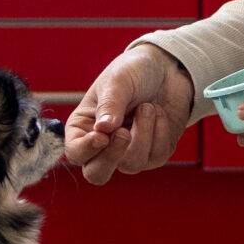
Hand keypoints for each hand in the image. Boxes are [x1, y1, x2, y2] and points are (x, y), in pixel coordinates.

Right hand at [64, 44, 196, 185]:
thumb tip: (103, 129)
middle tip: (124, 133)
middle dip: (112, 157)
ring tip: (147, 106)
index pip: (75, 153)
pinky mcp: (154, 153)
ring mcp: (129, 152)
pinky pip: (157, 155)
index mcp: (83, 126)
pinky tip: (159, 113)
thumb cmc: (134, 72)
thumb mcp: (118, 81)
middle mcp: (103, 145)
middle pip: (97, 174)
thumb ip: (109, 104)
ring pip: (131, 165)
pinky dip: (160, 131)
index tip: (102, 135)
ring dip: (143, 134)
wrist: (167, 68)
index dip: (87, 150)